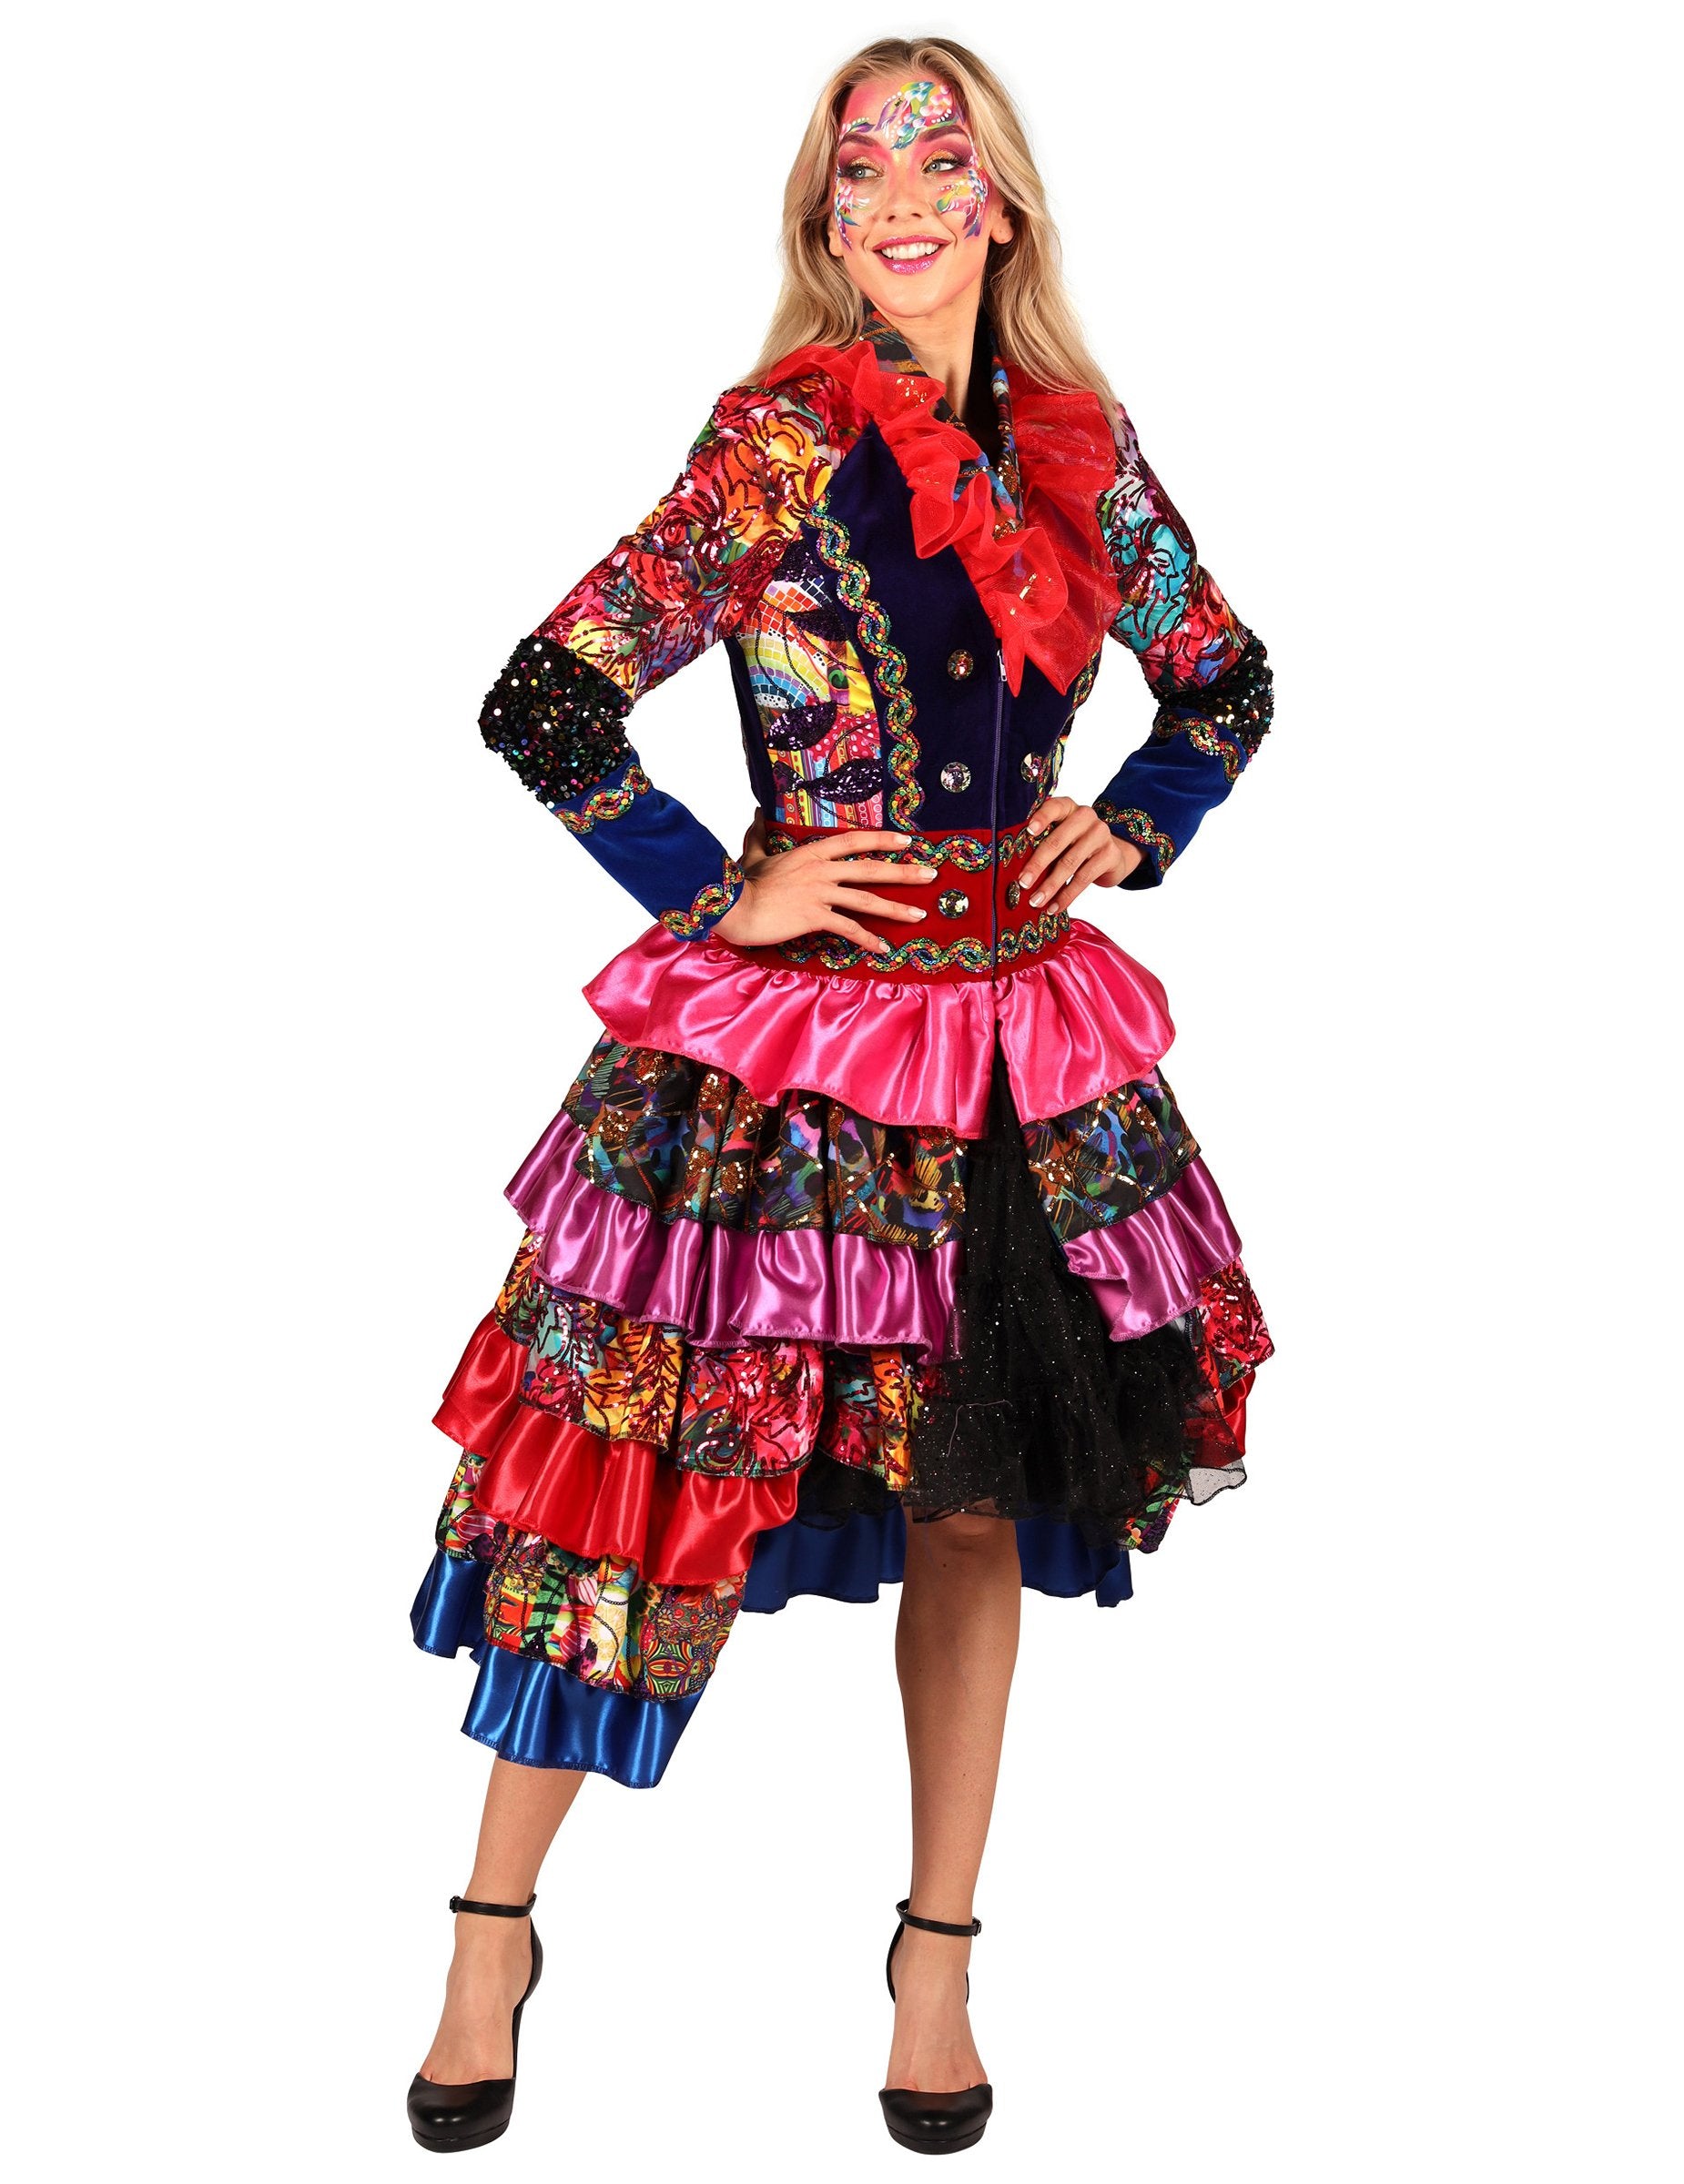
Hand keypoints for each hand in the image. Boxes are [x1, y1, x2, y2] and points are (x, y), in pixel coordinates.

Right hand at [714, 824, 938, 955]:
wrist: (734, 906)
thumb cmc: (742, 883)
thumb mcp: (754, 854)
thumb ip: (759, 835)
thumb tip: (757, 814)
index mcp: (810, 852)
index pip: (854, 841)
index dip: (881, 839)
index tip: (906, 840)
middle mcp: (821, 870)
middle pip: (871, 868)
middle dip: (904, 872)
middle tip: (930, 875)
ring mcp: (820, 893)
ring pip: (867, 899)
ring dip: (897, 908)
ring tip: (920, 914)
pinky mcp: (815, 917)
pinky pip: (848, 929)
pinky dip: (867, 940)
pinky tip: (884, 948)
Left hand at [1019, 796, 1141, 906]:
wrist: (1112, 855)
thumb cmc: (1075, 846)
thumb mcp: (1061, 839)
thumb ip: (1042, 845)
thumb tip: (1015, 872)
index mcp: (1068, 808)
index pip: (1054, 807)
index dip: (1041, 818)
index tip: (1028, 831)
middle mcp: (1086, 817)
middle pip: (1057, 841)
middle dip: (1037, 865)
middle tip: (1023, 883)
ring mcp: (1101, 835)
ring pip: (1070, 863)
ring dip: (1050, 886)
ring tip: (1036, 901)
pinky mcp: (1110, 855)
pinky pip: (1084, 878)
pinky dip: (1067, 896)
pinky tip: (1055, 907)